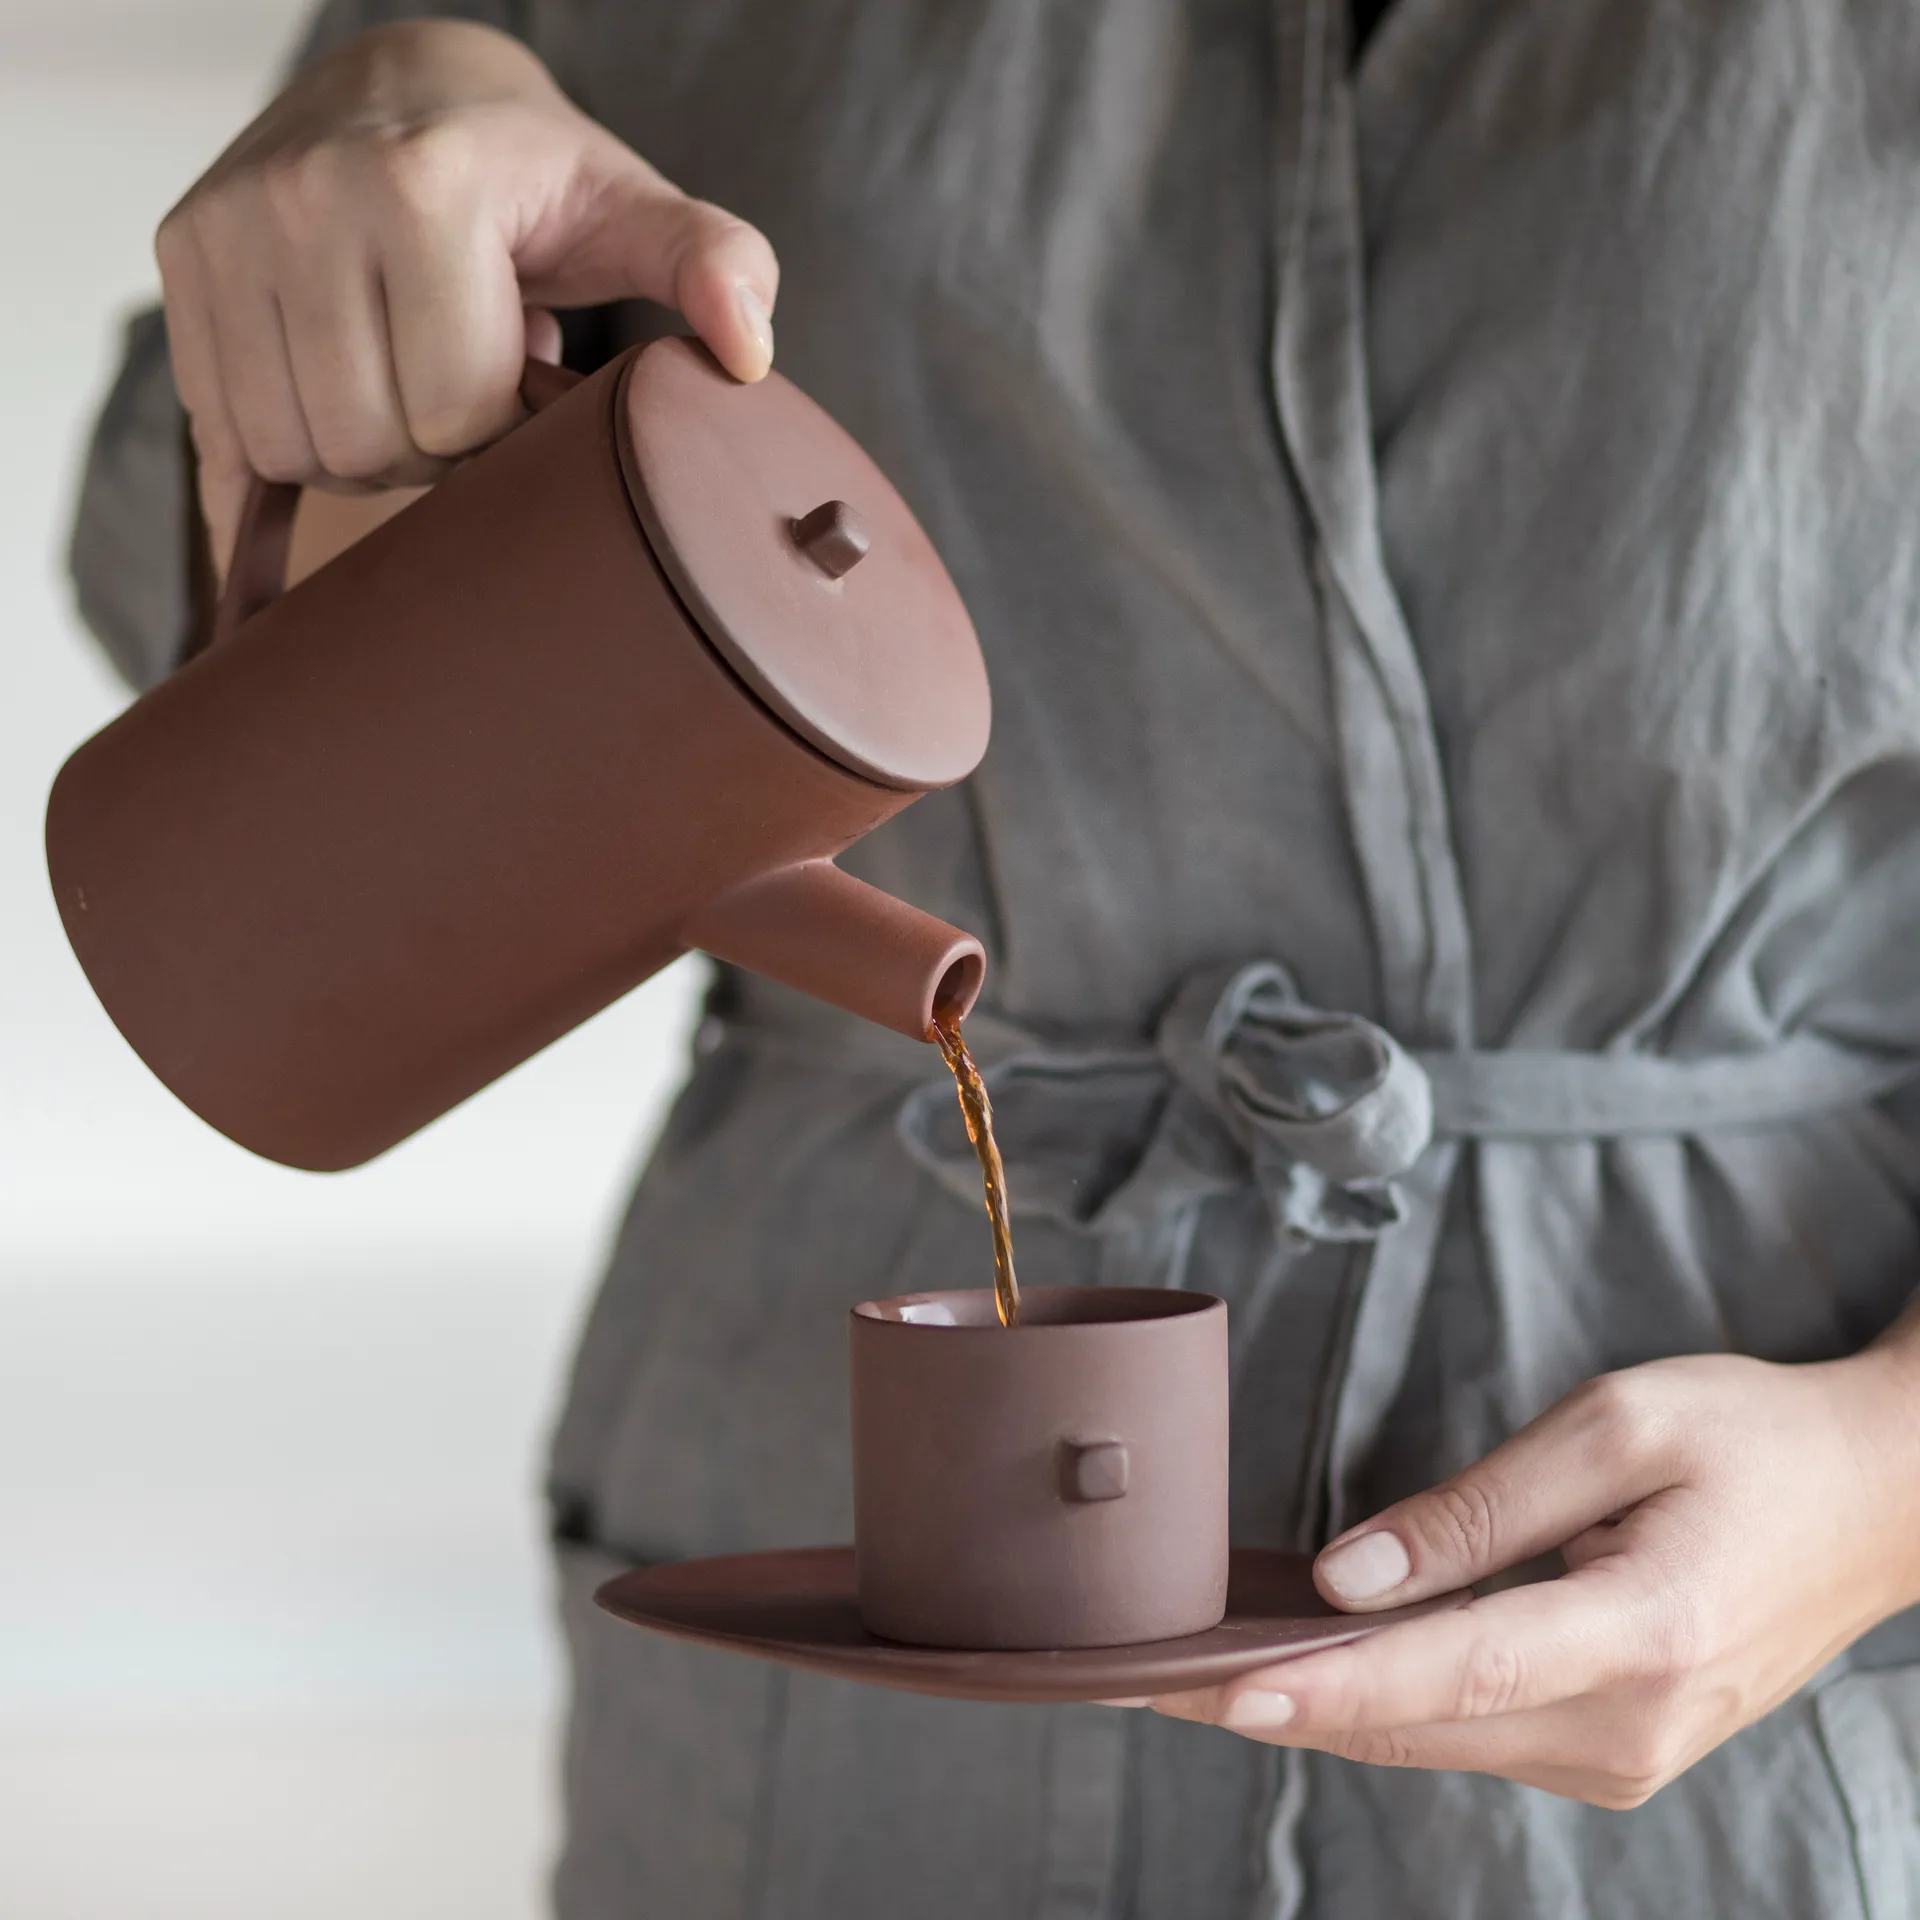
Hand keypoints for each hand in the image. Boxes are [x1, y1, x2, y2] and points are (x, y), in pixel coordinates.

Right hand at [157, 19, 778, 573]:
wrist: (411, 87)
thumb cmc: (534, 176)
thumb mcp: (634, 213)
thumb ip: (711, 265)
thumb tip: (746, 351)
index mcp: (420, 189)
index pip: (455, 417)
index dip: (505, 431)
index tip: (527, 382)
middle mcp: (302, 198)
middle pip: (369, 444)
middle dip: (432, 449)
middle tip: (465, 391)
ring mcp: (225, 226)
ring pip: (294, 448)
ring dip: (361, 452)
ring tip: (406, 383)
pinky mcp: (180, 259)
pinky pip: (223, 429)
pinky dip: (281, 451)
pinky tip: (332, 417)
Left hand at [1140, 1323, 1919, 1806]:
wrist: (1877, 1504)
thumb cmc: (1751, 1441)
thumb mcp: (1616, 1428)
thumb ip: (1477, 1509)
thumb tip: (1351, 1576)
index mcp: (1641, 1632)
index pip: (1447, 1673)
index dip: (1321, 1685)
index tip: (1213, 1688)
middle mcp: (1631, 1725)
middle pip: (1418, 1726)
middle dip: (1274, 1704)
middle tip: (1150, 1674)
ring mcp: (1628, 1755)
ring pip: (1433, 1742)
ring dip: (1318, 1708)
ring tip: (1198, 1667)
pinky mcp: (1618, 1749)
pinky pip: (1472, 1734)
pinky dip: (1384, 1704)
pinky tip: (1310, 1666)